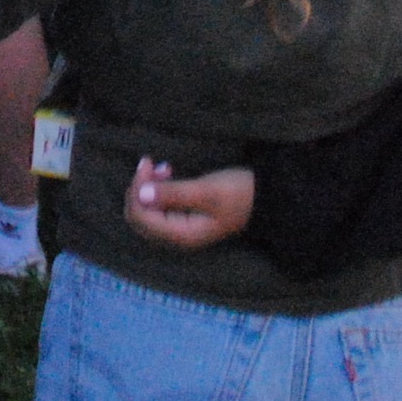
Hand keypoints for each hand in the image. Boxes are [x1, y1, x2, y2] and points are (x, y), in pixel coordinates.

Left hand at [125, 159, 253, 249]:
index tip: (148, 164)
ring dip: (148, 187)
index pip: (140, 216)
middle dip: (139, 189)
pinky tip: (168, 174)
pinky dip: (157, 190)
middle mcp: (176, 237)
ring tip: (164, 167)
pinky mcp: (183, 219)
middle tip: (152, 164)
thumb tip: (142, 194)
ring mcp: (179, 229)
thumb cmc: (238, 194)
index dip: (137, 189)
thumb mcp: (206, 191)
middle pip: (138, 216)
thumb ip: (174, 193)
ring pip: (146, 211)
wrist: (264, 200)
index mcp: (180, 235)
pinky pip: (158, 207)